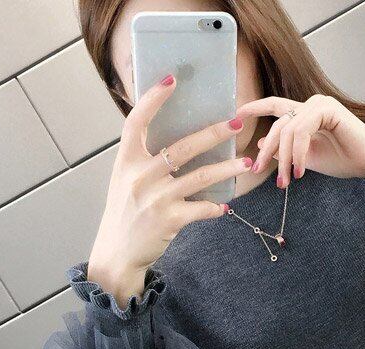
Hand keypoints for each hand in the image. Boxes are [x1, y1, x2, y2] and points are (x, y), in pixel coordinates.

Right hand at [89, 73, 253, 306]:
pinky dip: (215, 208)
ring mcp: (155, 198)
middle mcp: (140, 176)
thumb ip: (143, 161)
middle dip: (213, 133)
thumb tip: (170, 140)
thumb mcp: (125, 181)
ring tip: (248, 163)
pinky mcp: (169, 220)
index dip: (153, 100)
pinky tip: (225, 208)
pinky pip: (201, 209)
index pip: (136, 122)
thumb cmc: (125, 214)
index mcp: (126, 161)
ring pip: (200, 177)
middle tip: (236, 123)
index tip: (172, 80)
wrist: (117, 253)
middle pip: (182, 146)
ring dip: (227, 169)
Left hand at [235, 94, 364, 192]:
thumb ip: (287, 151)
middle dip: (267, 151)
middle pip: (277, 124)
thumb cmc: (344, 160)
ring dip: (285, 158)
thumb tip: (263, 145)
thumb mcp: (306, 159)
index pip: (275, 107)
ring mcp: (319, 104)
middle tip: (259, 171)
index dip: (254, 108)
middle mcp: (311, 104)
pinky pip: (301, 131)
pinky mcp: (327, 109)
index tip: (235, 117)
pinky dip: (299, 153)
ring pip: (287, 130)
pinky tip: (302, 171)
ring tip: (288, 180)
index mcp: (306, 114)